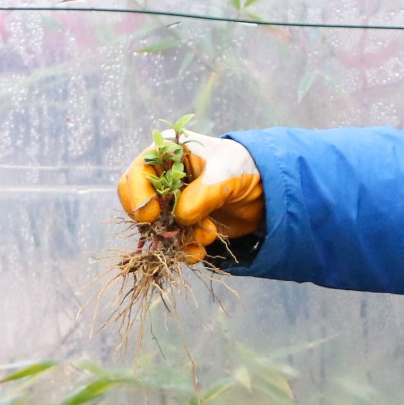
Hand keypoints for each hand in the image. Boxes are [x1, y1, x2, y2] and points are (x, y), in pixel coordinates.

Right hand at [117, 130, 263, 262]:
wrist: (267, 189)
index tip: (151, 217)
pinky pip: (174, 244)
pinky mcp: (185, 226)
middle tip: (173, 233)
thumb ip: (202, 194)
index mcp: (166, 153)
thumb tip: (179, 218)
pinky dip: (186, 251)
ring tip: (207, 234)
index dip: (139, 198)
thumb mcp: (226, 173)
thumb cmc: (244, 167)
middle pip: (140, 206)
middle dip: (158, 223)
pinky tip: (200, 252)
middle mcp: (162, 179)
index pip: (136, 176)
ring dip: (179, 238)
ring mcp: (172, 204)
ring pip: (158, 229)